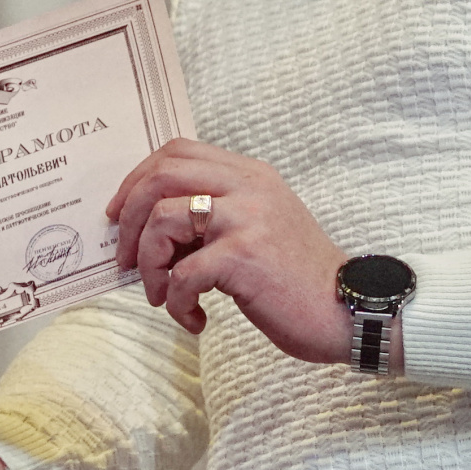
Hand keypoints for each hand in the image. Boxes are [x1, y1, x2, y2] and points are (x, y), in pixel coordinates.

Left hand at [106, 138, 356, 363]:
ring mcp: (247, 218)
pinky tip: (194, 318)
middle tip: (125, 259)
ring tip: (161, 296)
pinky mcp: (244, 257)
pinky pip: (182, 273)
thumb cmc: (297, 278)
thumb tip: (148, 228)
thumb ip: (212, 216)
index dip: (137, 179)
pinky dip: (176, 301)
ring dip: (148, 265)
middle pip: (160, 176)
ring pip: (162, 220)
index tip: (121, 214)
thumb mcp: (257, 227)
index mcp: (249, 174)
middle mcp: (248, 187)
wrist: (350, 311)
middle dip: (129, 219)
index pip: (176, 151)